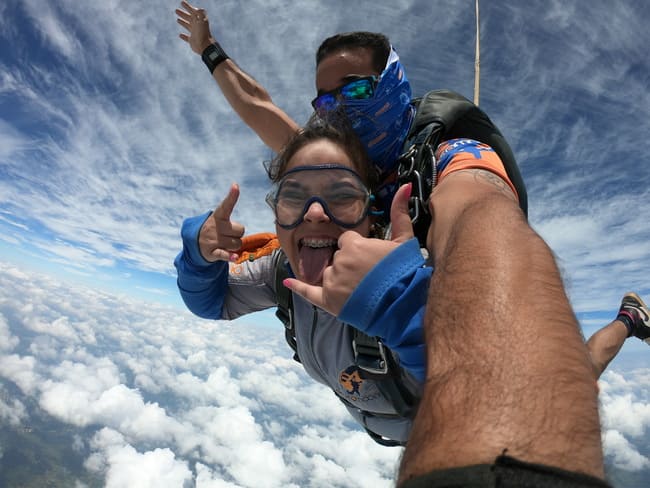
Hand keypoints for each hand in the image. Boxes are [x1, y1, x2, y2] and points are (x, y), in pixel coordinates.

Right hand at [175, 1, 213, 54]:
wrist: (205, 46)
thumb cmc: (203, 33)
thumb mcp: (202, 21)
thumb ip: (200, 14)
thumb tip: (198, 9)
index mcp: (199, 20)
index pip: (192, 12)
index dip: (187, 7)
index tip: (182, 2)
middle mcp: (197, 26)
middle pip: (189, 18)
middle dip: (183, 14)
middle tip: (176, 10)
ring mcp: (195, 33)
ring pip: (188, 26)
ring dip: (183, 22)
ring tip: (177, 19)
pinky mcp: (192, 41)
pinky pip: (187, 38)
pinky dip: (183, 36)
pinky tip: (180, 35)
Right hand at [199, 183, 244, 261]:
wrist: (195, 243)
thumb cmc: (214, 229)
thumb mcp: (220, 220)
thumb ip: (231, 219)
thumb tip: (237, 202)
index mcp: (218, 217)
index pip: (226, 205)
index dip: (232, 196)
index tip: (235, 186)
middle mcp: (215, 227)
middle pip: (241, 230)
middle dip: (238, 234)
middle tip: (229, 234)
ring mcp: (213, 240)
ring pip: (237, 244)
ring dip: (234, 246)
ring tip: (225, 243)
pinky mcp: (212, 252)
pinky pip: (225, 254)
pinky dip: (230, 257)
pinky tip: (234, 257)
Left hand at [285, 183, 414, 315]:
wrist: (403, 304)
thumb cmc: (404, 271)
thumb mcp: (404, 239)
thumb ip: (400, 211)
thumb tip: (405, 186)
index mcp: (353, 244)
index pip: (347, 241)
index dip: (358, 249)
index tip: (370, 259)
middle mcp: (339, 261)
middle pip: (338, 258)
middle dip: (349, 264)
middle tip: (369, 275)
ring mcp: (332, 281)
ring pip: (330, 274)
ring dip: (340, 279)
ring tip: (360, 289)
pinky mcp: (328, 301)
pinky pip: (308, 292)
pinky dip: (298, 287)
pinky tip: (289, 282)